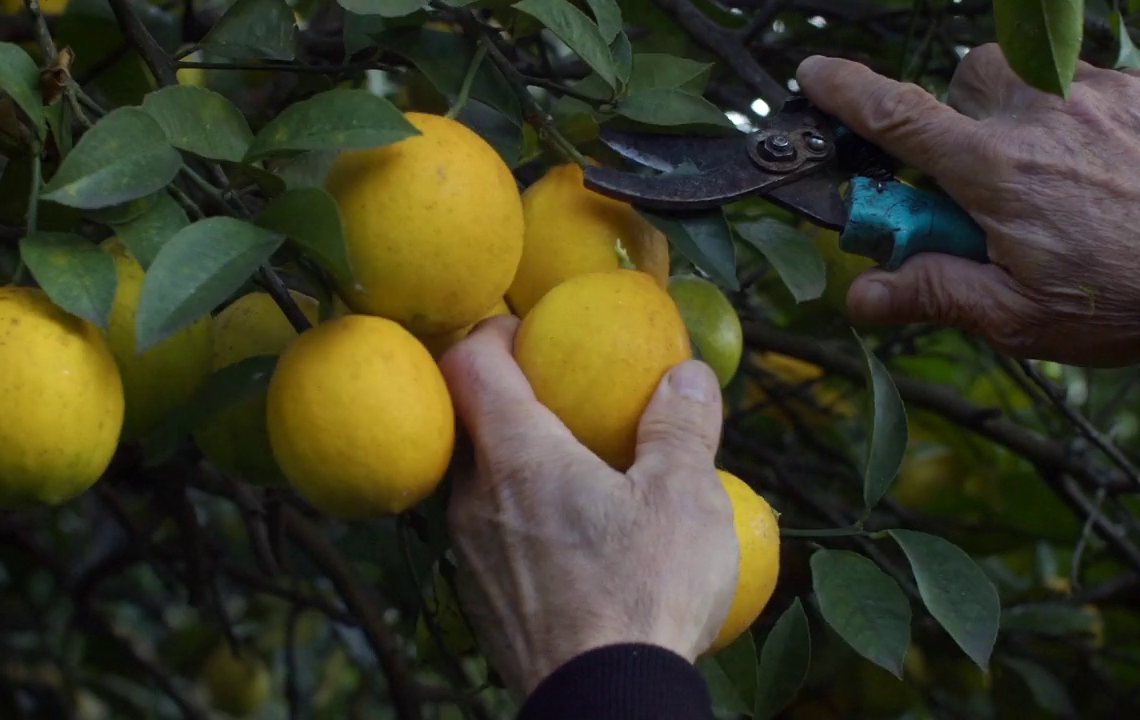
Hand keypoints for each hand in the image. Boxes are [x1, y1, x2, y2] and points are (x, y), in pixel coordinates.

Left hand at [437, 315, 739, 697]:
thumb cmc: (644, 594)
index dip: (490, 330)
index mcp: (517, 456)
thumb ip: (682, 426)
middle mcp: (475, 498)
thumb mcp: (687, 498)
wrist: (603, 706)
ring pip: (478, 481)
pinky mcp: (481, 598)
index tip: (527, 328)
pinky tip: (574, 538)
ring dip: (517, 461)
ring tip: (579, 470)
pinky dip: (520, 515)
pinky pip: (490, 533)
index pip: (468, 362)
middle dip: (509, 396)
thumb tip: (688, 374)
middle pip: (469, 420)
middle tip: (563, 396)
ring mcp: (469, 553)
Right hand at [797, 46, 1139, 366]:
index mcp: (999, 173)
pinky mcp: (1138, 92)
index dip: (848, 92)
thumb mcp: (1020, 317)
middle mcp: (1043, 118)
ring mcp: (1098, 96)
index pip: (901, 118)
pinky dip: (1071, 115)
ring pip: (1026, 76)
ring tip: (1044, 172)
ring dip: (1015, 113)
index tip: (814, 74)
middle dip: (956, 119)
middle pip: (967, 81)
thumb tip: (861, 295)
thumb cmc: (1130, 298)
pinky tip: (1098, 168)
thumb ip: (935, 294)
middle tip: (977, 178)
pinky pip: (1083, 82)